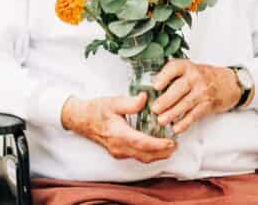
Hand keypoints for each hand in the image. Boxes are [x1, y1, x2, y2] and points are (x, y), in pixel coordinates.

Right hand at [61, 94, 176, 162]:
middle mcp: (119, 147)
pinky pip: (137, 156)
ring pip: (141, 158)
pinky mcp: (118, 152)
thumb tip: (145, 99)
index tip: (170, 142)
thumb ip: (130, 102)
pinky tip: (156, 147)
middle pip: (144, 155)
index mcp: (118, 134)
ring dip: (157, 155)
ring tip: (170, 148)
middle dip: (162, 153)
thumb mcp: (113, 102)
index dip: (158, 145)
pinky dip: (149, 153)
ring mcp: (118, 152)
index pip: (141, 143)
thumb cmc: (96, 110)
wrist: (81, 119)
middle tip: (176, 145)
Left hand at [151, 60, 241, 133]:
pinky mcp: (208, 105)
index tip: (155, 85)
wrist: (230, 83)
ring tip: (161, 120)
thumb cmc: (206, 76)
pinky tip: (176, 127)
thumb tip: (153, 86)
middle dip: (165, 100)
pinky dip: (184, 123)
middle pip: (179, 89)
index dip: (164, 76)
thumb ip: (175, 76)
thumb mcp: (191, 69)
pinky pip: (194, 115)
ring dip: (172, 114)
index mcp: (188, 67)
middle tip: (155, 108)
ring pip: (185, 104)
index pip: (175, 68)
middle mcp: (196, 77)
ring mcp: (203, 92)